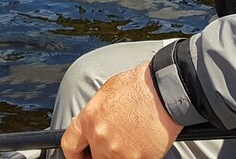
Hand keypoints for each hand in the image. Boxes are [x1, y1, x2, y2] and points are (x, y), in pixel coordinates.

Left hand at [60, 62, 182, 158]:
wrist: (165, 89)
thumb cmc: (140, 85)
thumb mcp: (107, 92)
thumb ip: (95, 114)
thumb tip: (91, 123)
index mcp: (89, 119)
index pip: (70, 145)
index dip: (74, 154)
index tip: (80, 156)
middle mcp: (100, 137)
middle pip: (95, 157)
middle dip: (102, 153)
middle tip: (116, 143)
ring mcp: (120, 151)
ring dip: (122, 154)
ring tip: (134, 138)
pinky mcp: (140, 158)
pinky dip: (140, 155)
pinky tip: (147, 141)